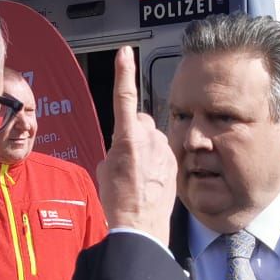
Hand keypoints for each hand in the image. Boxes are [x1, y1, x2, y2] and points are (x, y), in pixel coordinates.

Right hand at [95, 48, 178, 241]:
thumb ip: (115, 148)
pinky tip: (150, 181)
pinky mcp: (175, 161)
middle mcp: (149, 138)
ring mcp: (165, 149)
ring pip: (153, 137)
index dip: (123, 73)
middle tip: (126, 159)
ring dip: (146, 148)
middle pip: (141, 122)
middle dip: (134, 133)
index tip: (125, 52)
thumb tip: (123, 147)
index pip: (125, 98)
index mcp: (127, 138)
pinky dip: (156, 161)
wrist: (140, 227)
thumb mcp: (104, 169)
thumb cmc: (118, 201)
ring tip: (138, 174)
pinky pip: (163, 152)